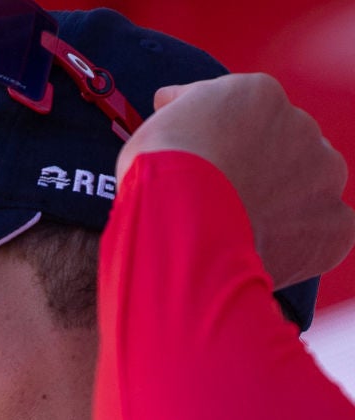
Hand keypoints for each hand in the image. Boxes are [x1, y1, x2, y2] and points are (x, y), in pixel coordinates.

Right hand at [116, 73, 354, 288]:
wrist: (182, 229)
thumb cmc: (161, 177)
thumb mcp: (156, 126)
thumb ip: (179, 111)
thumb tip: (172, 103)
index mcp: (257, 95)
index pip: (246, 114)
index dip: (223, 140)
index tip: (206, 160)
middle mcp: (302, 126)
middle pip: (284, 148)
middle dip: (259, 172)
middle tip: (223, 200)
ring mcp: (323, 176)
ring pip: (308, 189)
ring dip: (282, 206)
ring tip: (241, 231)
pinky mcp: (335, 226)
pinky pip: (324, 234)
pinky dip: (300, 244)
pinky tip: (264, 252)